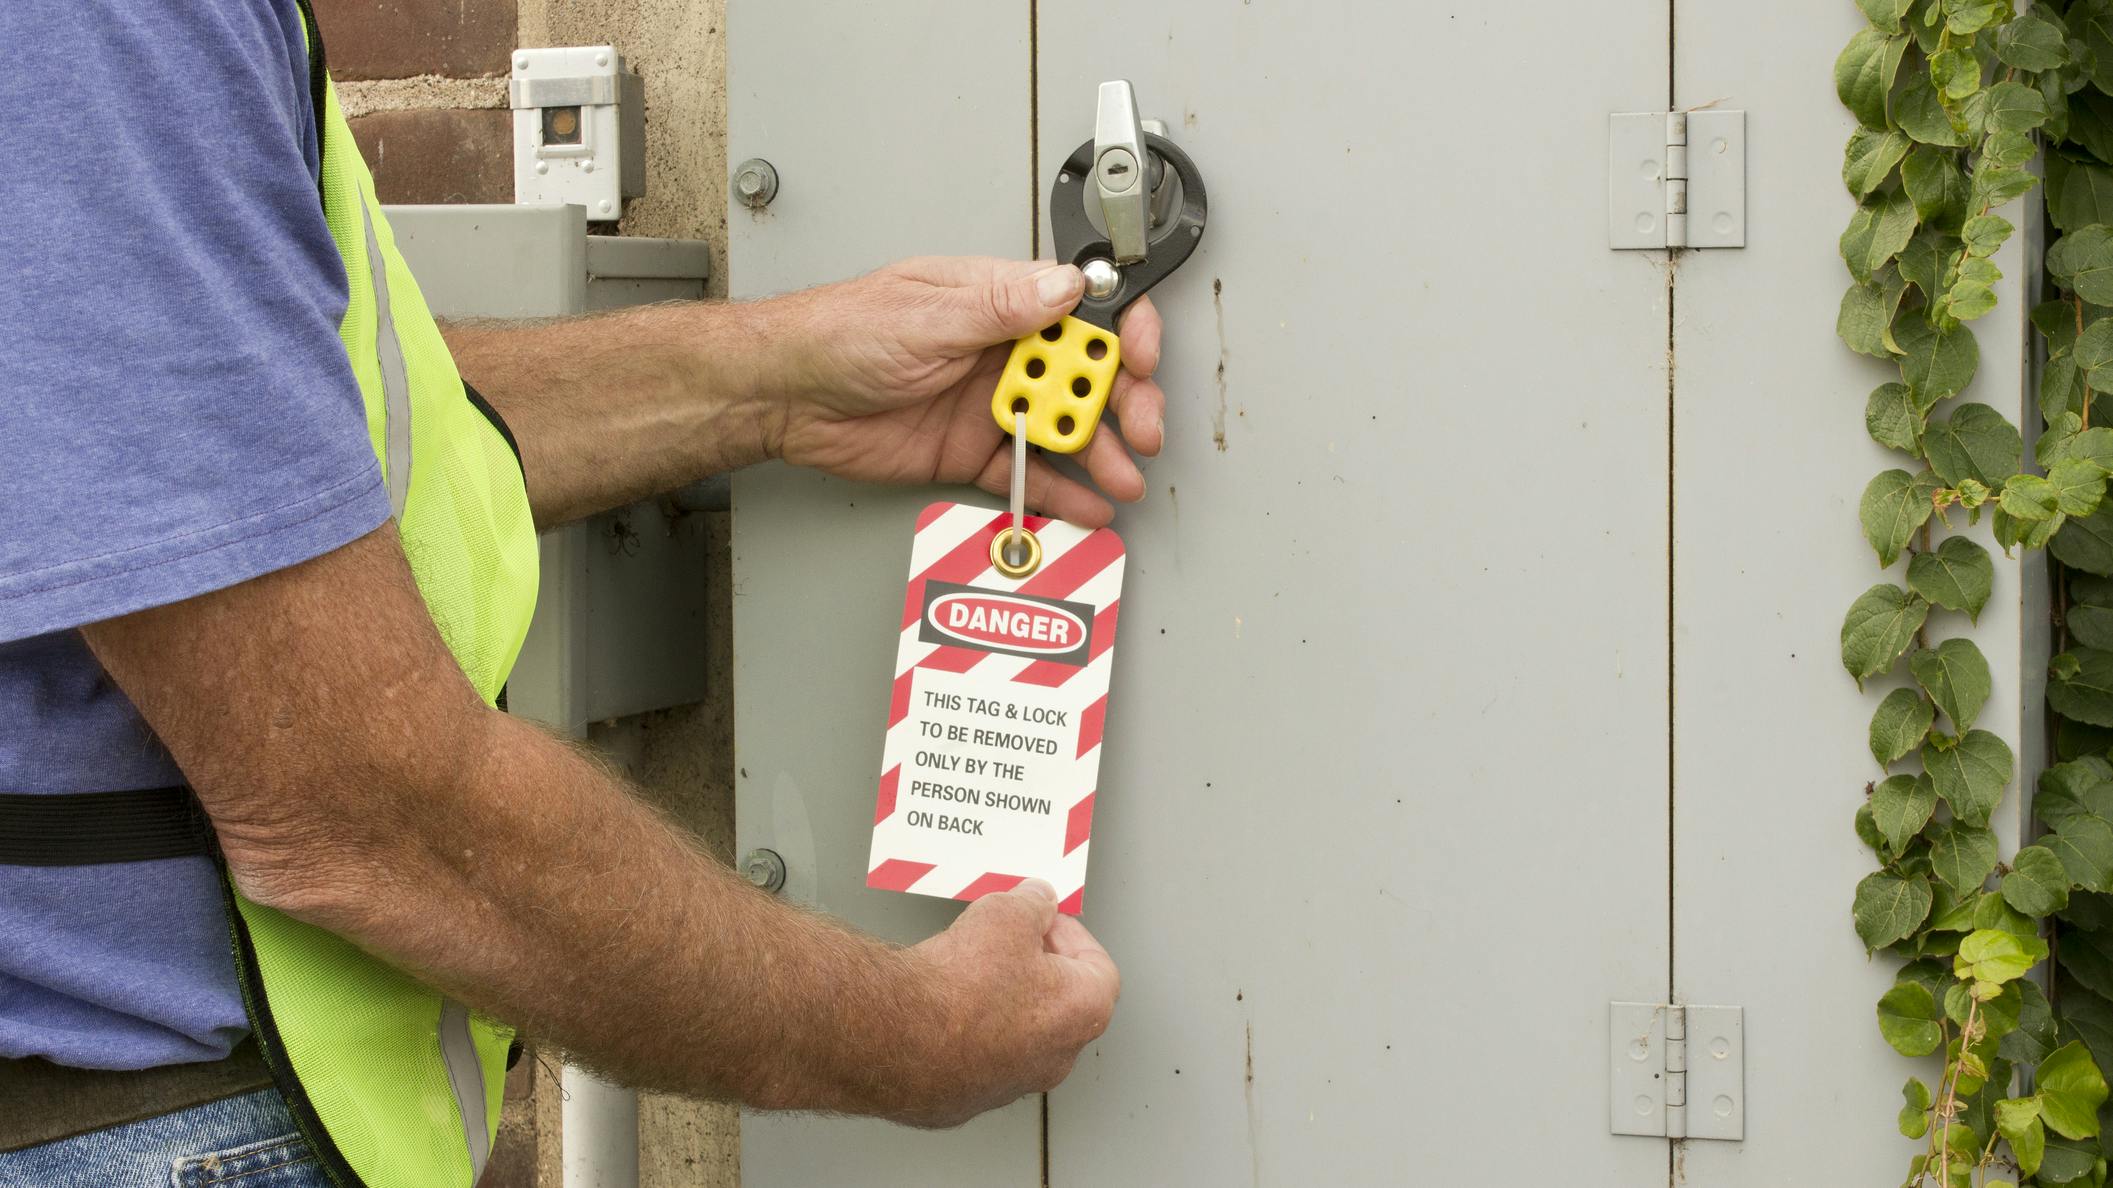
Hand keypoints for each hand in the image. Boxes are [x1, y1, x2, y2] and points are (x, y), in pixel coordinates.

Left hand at [770, 257, 1165, 527]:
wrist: (786, 395)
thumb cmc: (839, 333)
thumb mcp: (924, 314)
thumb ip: (999, 308)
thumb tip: (1064, 286)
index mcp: (997, 301)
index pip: (1082, 308)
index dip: (1121, 330)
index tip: (1139, 356)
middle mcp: (1002, 350)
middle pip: (1087, 374)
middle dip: (1125, 401)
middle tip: (1141, 429)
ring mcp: (990, 402)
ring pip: (1065, 427)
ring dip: (1100, 452)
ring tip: (1121, 477)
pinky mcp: (972, 450)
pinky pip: (1027, 473)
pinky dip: (1061, 492)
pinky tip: (1088, 505)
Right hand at [892, 880, 1120, 1126]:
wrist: (899, 1036)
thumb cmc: (961, 986)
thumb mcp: (1006, 913)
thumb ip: (1032, 904)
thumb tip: (1036, 901)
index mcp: (1083, 1011)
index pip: (1098, 967)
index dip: (1071, 934)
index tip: (1045, 918)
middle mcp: (1057, 1057)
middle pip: (1059, 1001)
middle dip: (1037, 964)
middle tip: (1008, 938)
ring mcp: (1013, 1082)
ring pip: (1019, 1031)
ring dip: (1003, 997)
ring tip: (969, 966)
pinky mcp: (969, 1096)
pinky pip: (979, 1053)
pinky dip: (969, 1028)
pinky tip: (943, 1002)